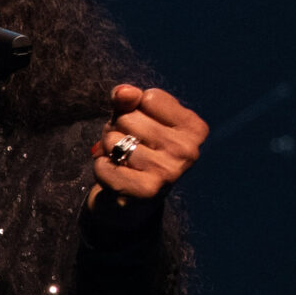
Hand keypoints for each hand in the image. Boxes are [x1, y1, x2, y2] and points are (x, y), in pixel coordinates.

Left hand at [93, 84, 206, 205]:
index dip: (133, 109)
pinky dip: (101, 168)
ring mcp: (169, 172)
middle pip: (128, 117)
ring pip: (114, 140)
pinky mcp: (146, 191)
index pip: (149, 97)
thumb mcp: (135, 118)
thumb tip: (123, 93)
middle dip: (117, 129)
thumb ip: (128, 100)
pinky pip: (103, 165)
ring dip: (108, 149)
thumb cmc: (136, 150)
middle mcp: (188, 150)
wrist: (130, 202)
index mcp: (194, 128)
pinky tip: (116, 176)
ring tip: (121, 161)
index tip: (141, 128)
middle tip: (127, 148)